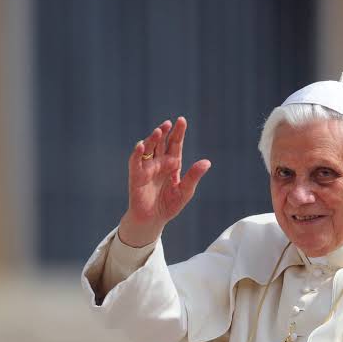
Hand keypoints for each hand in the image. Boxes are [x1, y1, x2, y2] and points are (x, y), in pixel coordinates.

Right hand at [118, 116, 210, 246]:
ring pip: (149, 149)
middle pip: (161, 143)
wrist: (153, 220)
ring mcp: (147, 168)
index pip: (175, 144)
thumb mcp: (185, 191)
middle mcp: (159, 163)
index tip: (182, 120)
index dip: (178, 133)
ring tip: (158, 131)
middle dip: (164, 132)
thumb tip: (207, 162)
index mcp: (172, 164)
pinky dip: (137, 153)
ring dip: (152, 139)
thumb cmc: (169, 205)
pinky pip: (135, 161)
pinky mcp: (136, 176)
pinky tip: (140, 145)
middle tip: (168, 124)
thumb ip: (193, 176)